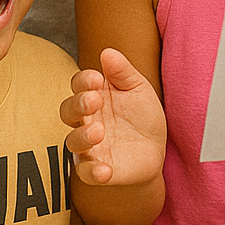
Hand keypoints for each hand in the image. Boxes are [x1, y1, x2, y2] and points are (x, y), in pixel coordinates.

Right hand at [61, 48, 166, 185]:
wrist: (156, 150)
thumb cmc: (142, 115)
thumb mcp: (138, 89)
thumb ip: (123, 72)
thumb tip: (107, 52)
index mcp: (94, 96)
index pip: (79, 85)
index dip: (83, 81)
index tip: (95, 78)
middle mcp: (86, 120)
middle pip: (68, 111)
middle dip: (77, 105)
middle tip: (94, 100)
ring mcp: (89, 146)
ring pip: (73, 142)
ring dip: (83, 136)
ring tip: (99, 131)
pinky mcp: (97, 169)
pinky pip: (87, 173)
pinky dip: (93, 172)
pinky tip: (104, 170)